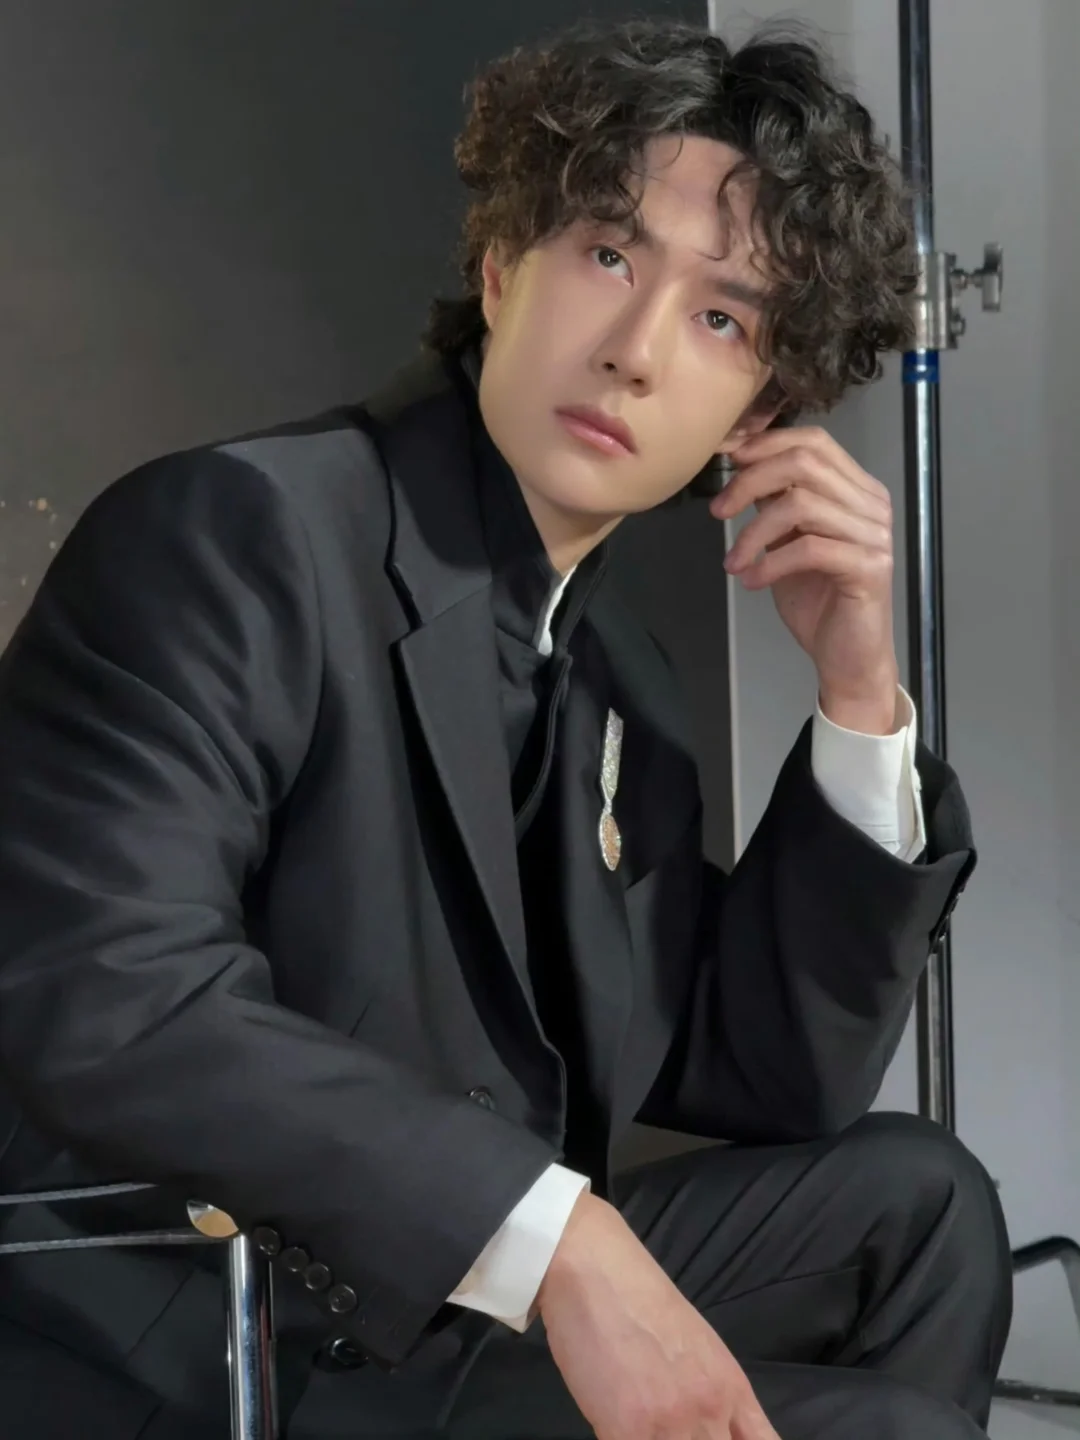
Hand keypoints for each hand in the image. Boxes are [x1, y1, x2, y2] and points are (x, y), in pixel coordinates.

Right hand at [538, 1193, 779, 1438]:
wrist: (592, 1264)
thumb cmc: (634, 1296)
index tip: (716, 1436)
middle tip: (665, 1430)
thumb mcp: (694, 1345)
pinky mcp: (626, 1429)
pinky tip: (612, 1427)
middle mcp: (711, 1409)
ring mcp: (671, 1423)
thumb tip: (705, 1427)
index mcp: (732, 1388)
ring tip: (639, 1429)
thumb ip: (707, 1394)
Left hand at [711, 426, 899, 734]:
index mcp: (857, 490)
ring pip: (801, 504)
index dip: (764, 443)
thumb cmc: (818, 600)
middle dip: (750, 481)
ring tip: (735, 561)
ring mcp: (874, 535)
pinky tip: (751, 580)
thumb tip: (743, 464)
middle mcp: (871, 505)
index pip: (814, 442)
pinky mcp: (868, 567)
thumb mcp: (787, 541)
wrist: (847, 658)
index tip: (724, 459)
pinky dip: (769, 563)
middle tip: (718, 511)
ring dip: (754, 533)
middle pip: (804, 463)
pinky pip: (808, 548)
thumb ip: (776, 502)